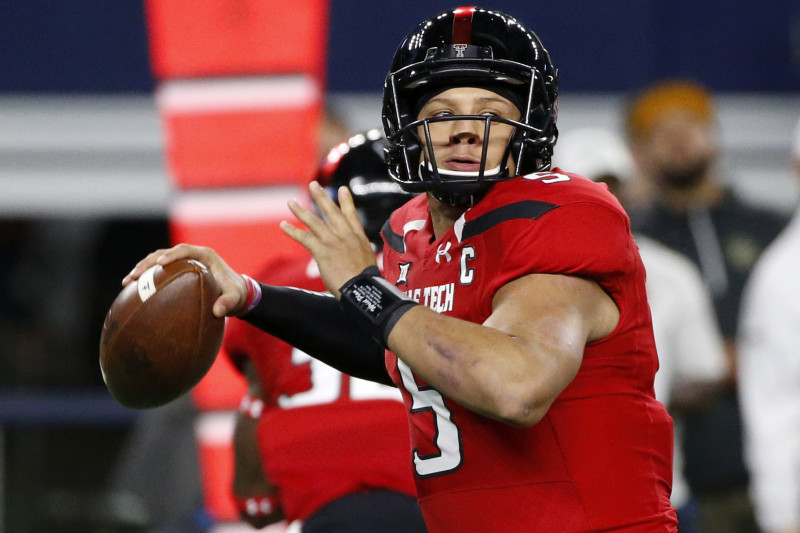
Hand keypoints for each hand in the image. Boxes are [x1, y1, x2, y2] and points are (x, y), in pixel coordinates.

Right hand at [121, 243, 247, 317]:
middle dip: (148, 263)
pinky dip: (146, 279)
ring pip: (157, 261)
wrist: (235, 293)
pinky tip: (132, 292)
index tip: (161, 262)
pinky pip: (158, 272)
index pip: (185, 250)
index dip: (172, 254)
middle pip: (164, 253)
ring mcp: (182, 263)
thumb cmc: (235, 292)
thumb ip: (228, 302)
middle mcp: (191, 256)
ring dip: (142, 270)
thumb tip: (218, 312)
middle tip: (135, 276)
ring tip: (127, 283)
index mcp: (204, 255)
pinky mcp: (176, 272)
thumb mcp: (235, 297)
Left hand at [281, 181, 376, 297]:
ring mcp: (333, 242)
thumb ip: (358, 255)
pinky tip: (284, 225)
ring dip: (301, 211)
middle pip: (332, 212)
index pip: (351, 215)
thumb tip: (354, 259)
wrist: (361, 288)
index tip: (343, 189)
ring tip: (291, 202)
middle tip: (314, 185)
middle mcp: (346, 235)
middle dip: (321, 197)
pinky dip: (293, 231)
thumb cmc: (365, 282)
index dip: (347, 201)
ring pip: (315, 222)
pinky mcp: (322, 251)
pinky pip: (305, 238)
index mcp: (358, 238)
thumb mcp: (367, 262)